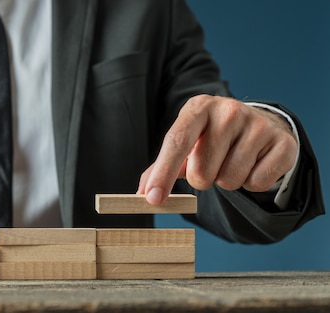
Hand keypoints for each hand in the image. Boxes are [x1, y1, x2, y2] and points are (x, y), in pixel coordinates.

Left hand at [138, 95, 296, 204]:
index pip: (177, 142)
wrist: (259, 123)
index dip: (163, 173)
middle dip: (202, 179)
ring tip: (232, 161)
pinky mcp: (283, 143)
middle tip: (212, 163)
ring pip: (229, 181)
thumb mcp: (186, 141)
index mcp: (199, 107)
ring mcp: (259, 125)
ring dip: (227, 181)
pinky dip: (251, 183)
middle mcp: (229, 111)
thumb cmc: (211, 137)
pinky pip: (256, 184)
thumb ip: (160, 167)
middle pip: (201, 172)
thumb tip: (142, 193)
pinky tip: (253, 164)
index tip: (153, 199)